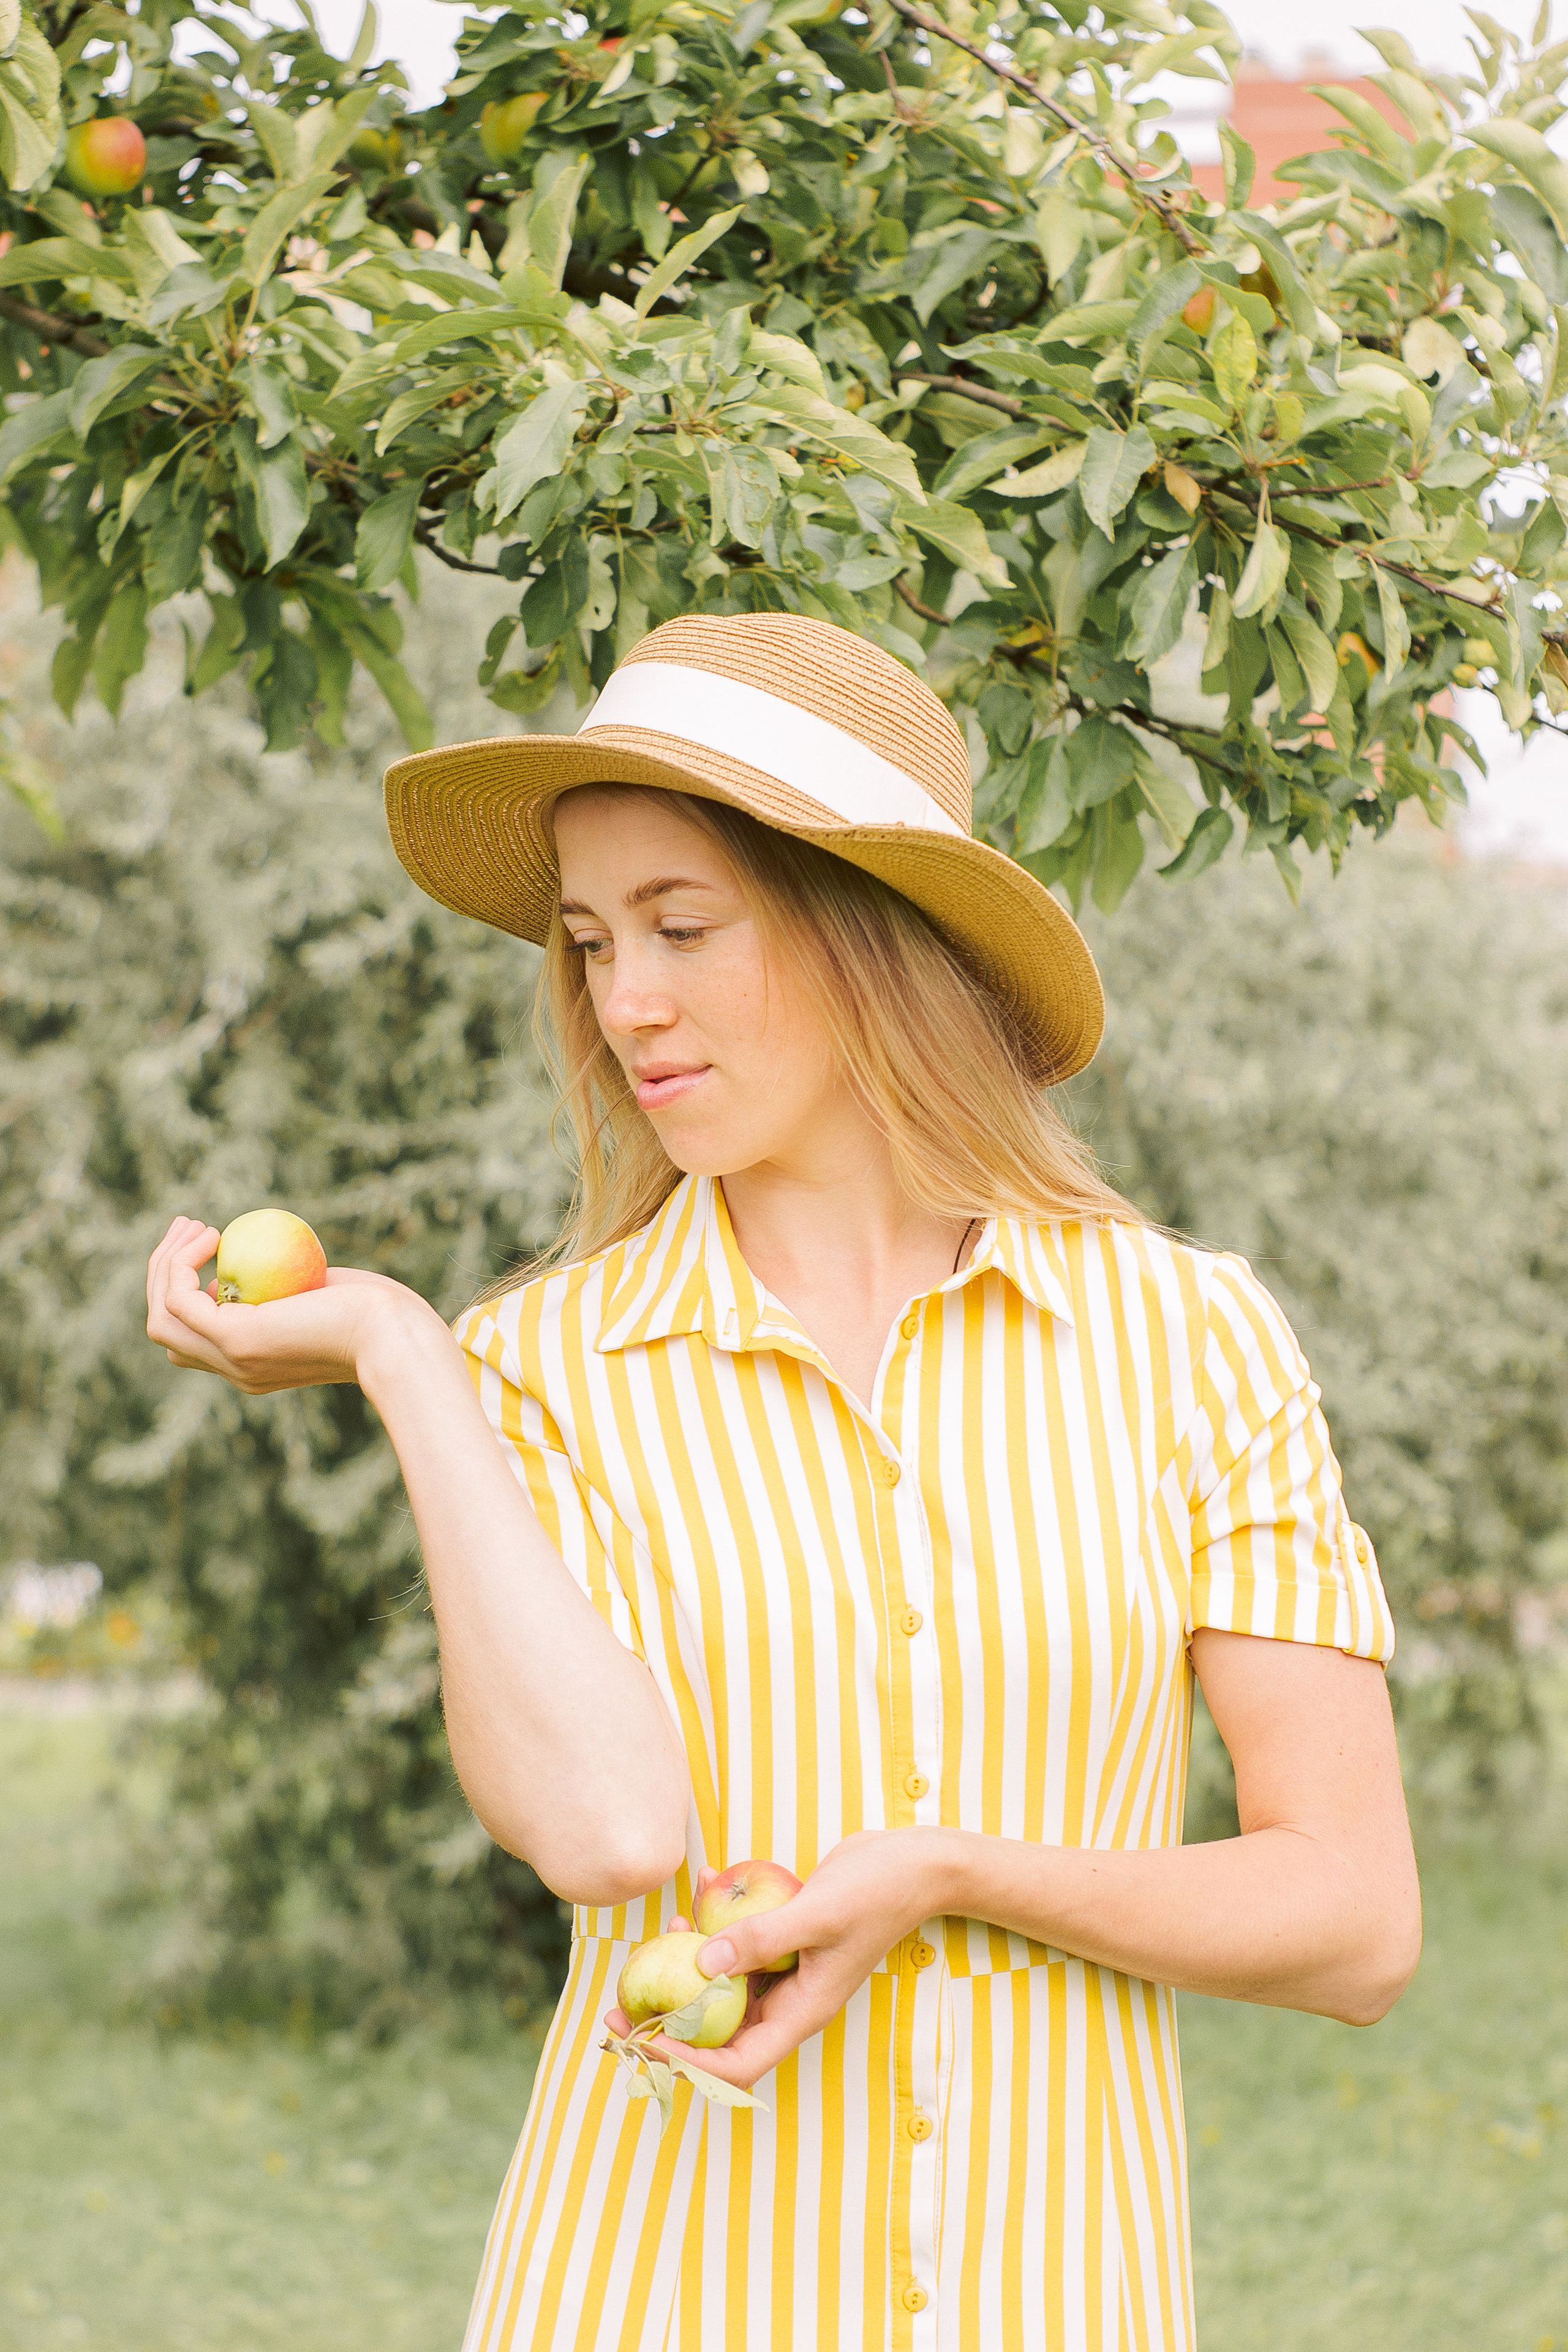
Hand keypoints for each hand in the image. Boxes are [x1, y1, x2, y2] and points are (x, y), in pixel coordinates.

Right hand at [145, 1215, 442, 1394]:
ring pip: (161, 1317)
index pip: (192, 1338)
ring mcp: (231, 1358)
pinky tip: (213, 1237)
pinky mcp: (236, 1339)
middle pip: (165, 1329)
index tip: (209, 1245)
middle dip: (163, 1273)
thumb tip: (259, 1257)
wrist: (397, 1336)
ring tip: (194, 1226)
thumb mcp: (323, 1294)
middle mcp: (234, 1370)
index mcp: (251, 1364)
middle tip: (188, 1225)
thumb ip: (286, 1287)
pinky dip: (183, 1264)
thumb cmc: (379, 1313)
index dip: (185, 1291)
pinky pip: (180, 1300)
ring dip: (165, 1265)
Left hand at [602, 1832, 957, 2090]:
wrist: (915, 1863)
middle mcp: (790, 2001)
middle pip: (720, 2037)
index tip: (642, 2041)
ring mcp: (787, 1973)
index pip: (737, 2064)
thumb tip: (699, 1965)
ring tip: (657, 1939)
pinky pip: (738, 1952)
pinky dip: (712, 1932)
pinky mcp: (785, 1943)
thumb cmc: (877, 1890)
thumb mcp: (818, 1913)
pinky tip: (698, 1893)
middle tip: (618, 2009)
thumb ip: (761, 1939)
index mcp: (802, 2012)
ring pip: (723, 1992)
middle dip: (669, 2027)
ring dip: (686, 1973)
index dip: (686, 2063)